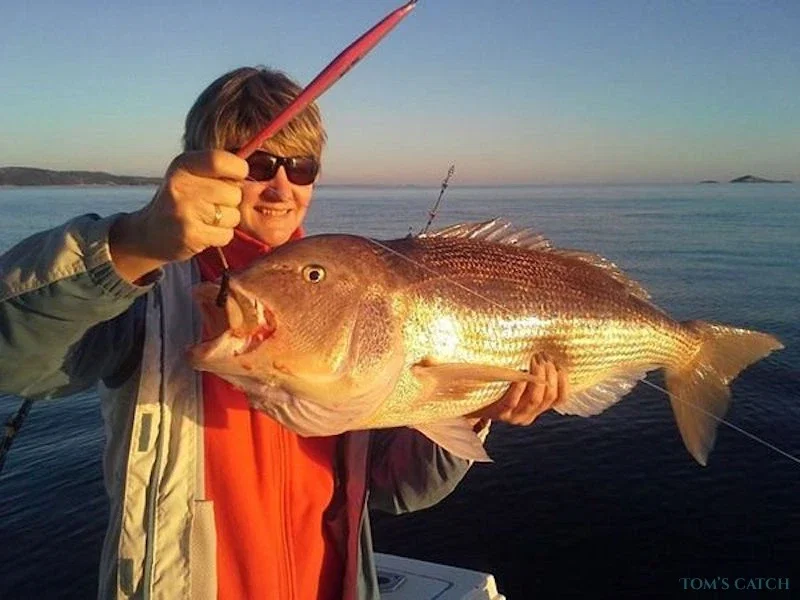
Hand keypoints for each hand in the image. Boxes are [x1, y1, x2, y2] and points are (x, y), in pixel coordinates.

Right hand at [110, 150, 247, 282]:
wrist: (151, 233)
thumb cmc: (182, 200)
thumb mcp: (192, 175)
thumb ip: (220, 171)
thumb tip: (255, 171)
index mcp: (184, 165)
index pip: (222, 161)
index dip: (238, 170)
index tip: (236, 177)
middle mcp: (182, 185)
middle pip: (234, 192)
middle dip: (231, 201)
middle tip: (212, 205)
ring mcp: (185, 211)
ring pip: (233, 215)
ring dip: (226, 221)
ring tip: (206, 219)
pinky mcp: (191, 235)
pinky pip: (226, 234)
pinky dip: (220, 236)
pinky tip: (203, 232)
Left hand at [469, 353, 568, 425]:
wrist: (469, 403)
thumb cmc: (495, 386)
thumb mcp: (517, 385)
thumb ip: (531, 376)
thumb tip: (547, 353)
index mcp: (537, 409)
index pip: (560, 399)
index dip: (564, 381)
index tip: (559, 363)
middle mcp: (528, 415)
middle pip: (548, 396)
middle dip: (550, 374)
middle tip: (544, 356)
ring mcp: (514, 416)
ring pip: (535, 399)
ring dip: (538, 376)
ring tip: (535, 360)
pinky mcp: (500, 413)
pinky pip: (513, 401)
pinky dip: (519, 387)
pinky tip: (520, 375)